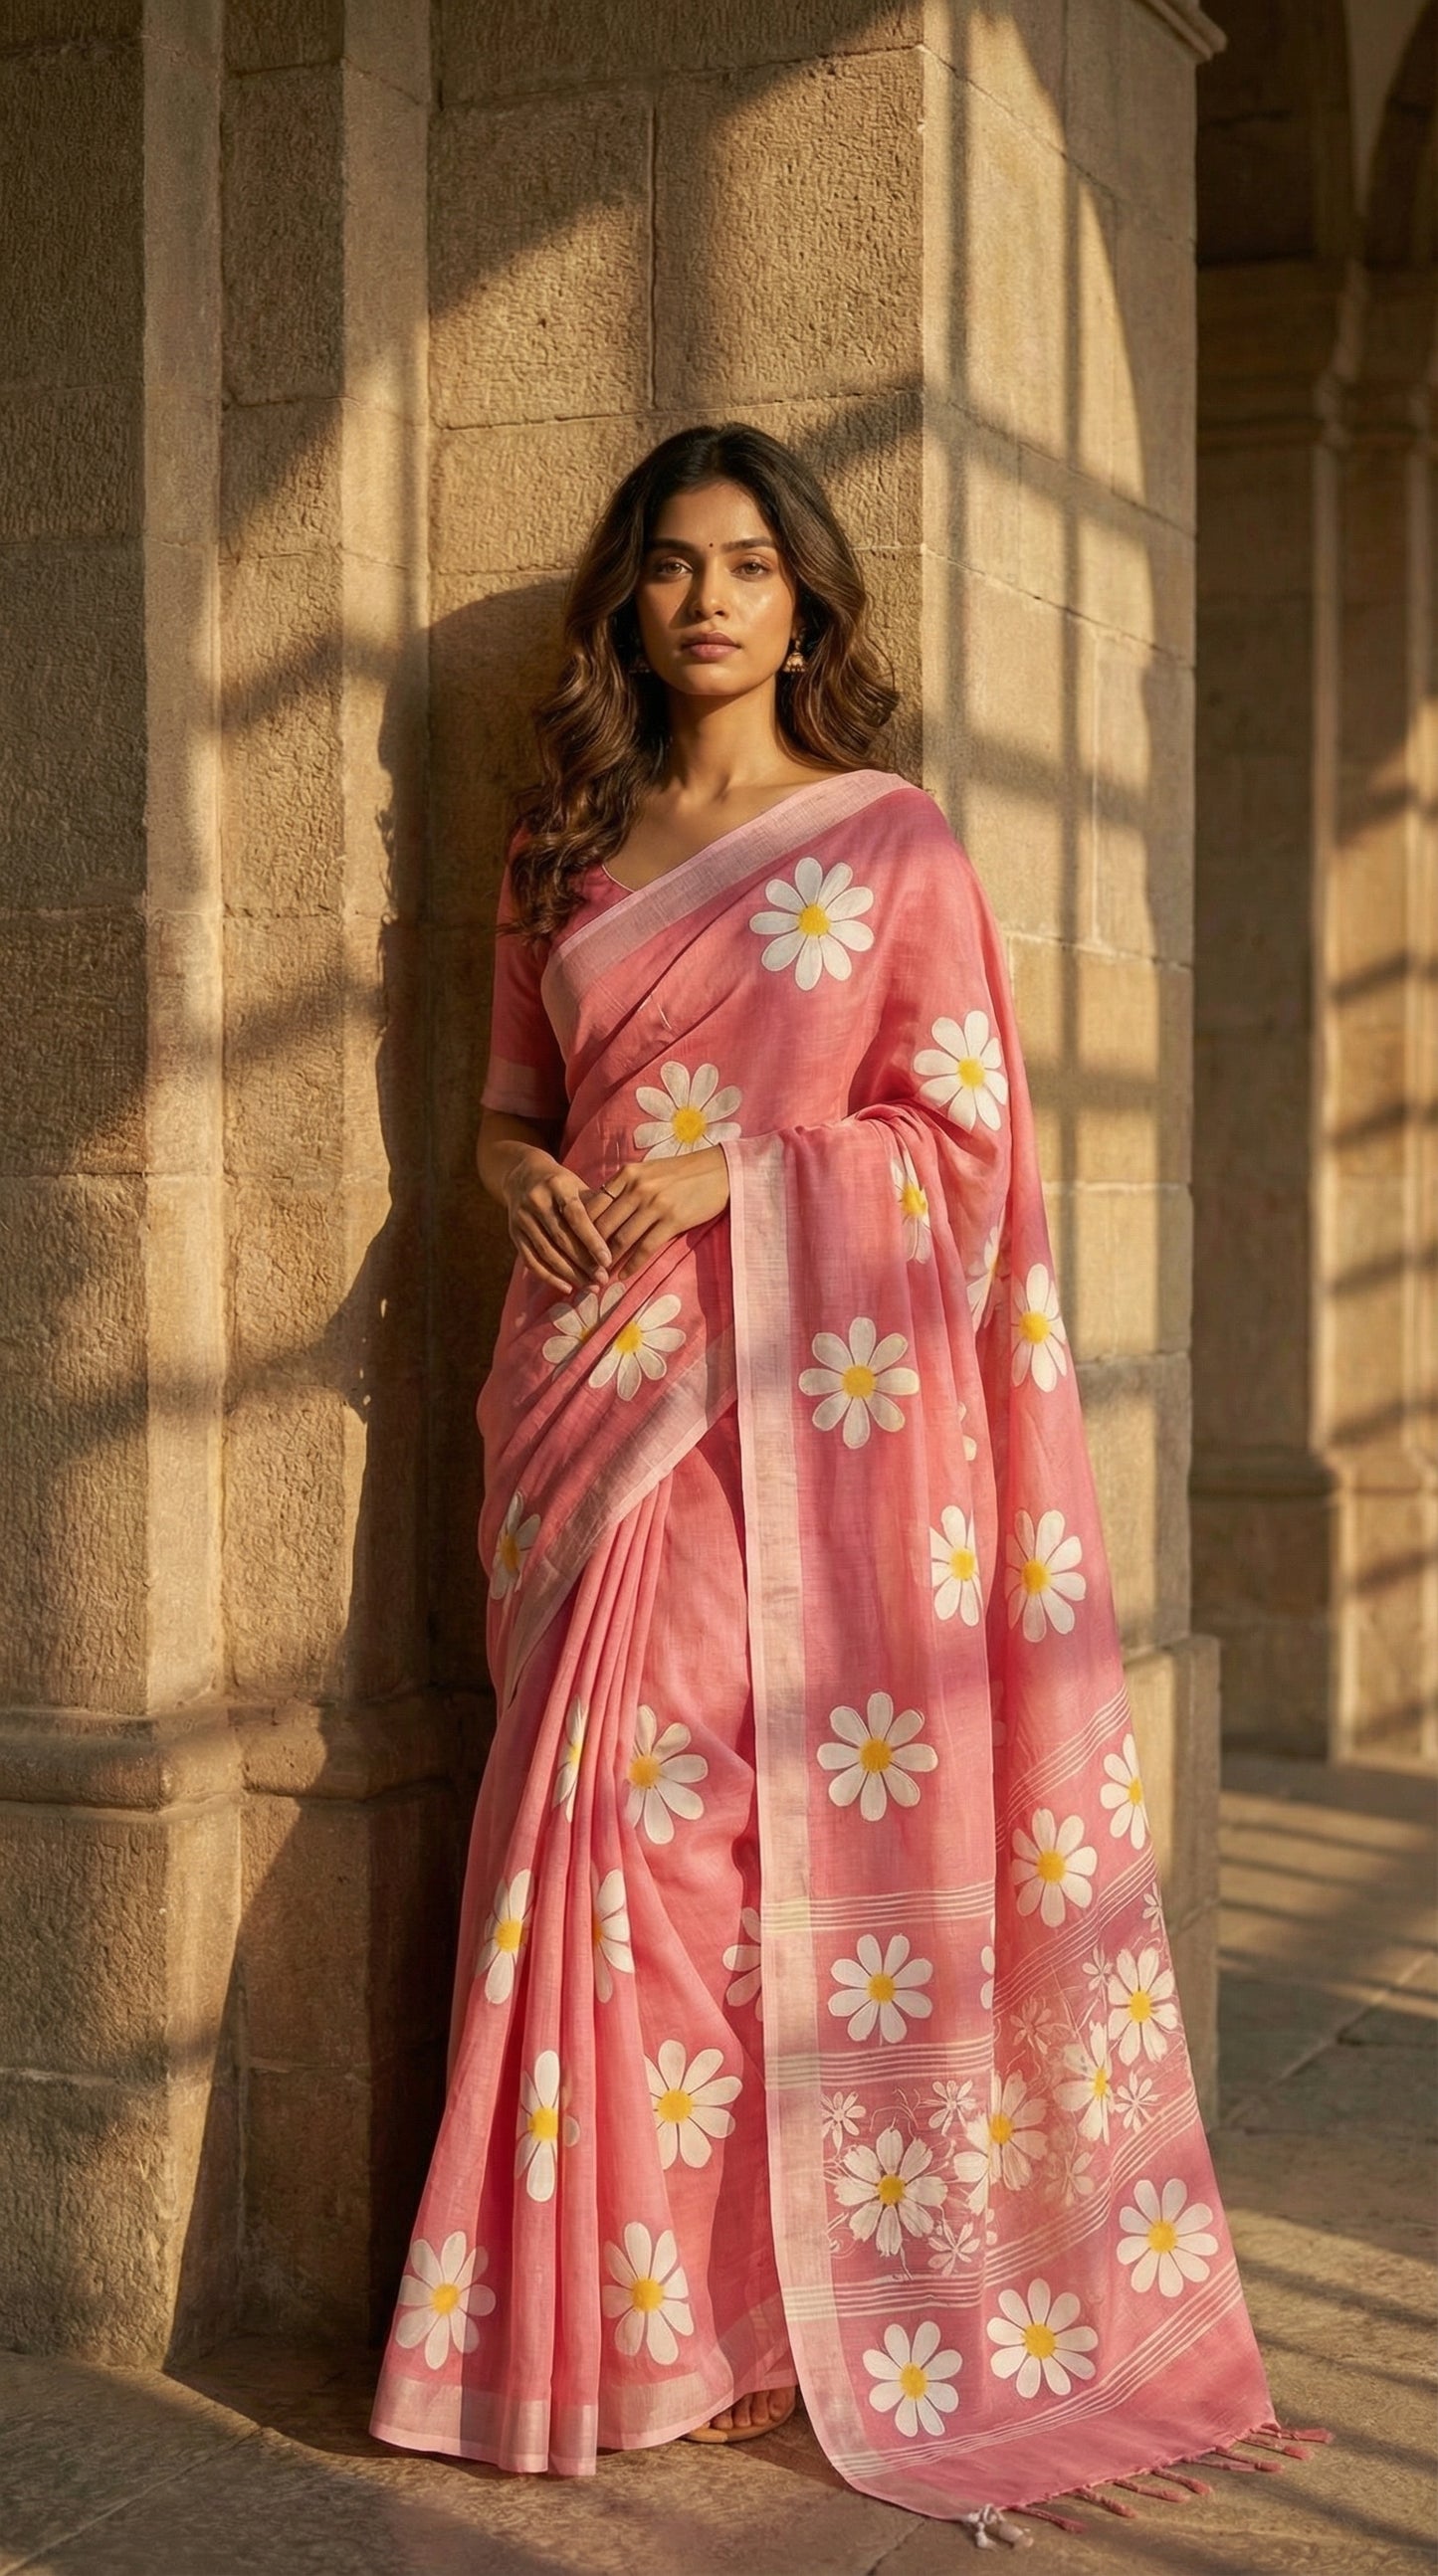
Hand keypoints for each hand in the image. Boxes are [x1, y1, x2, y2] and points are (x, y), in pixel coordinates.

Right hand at [502, 1146, 614, 1294]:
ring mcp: (522, 1218)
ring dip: (570, 1273)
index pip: (576, 1216)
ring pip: (546, 1252)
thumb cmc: (561, 1184)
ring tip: (590, 1286)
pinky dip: (549, 1277)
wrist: (523, 1175)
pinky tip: (567, 1287)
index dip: (592, 1240)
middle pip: (561, 1238)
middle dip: (583, 1262)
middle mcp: (536, 1200)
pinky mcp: (514, 1233)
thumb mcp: (578, 1185)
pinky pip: (531, 1260)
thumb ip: (596, 1208)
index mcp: (557, 1185)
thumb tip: (617, 1238)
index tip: (607, 1261)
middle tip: (602, 1279)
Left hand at [584, 1146, 729, 1281]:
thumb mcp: (647, 1171)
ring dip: (608, 1261)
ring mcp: (654, 1205)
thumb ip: (624, 1187)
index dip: (580, 1229)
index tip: (574, 1246)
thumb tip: (599, 1209)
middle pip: (603, 1225)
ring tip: (600, 1275)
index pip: (593, 1205)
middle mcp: (637, 1188)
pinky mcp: (672, 1220)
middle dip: (590, 1250)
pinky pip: (645, 1248)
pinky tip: (623, 1276)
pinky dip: (631, 1265)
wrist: (719, 1171)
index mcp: (627, 1175)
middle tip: (583, 1267)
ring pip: (621, 1239)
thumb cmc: (682, 1172)